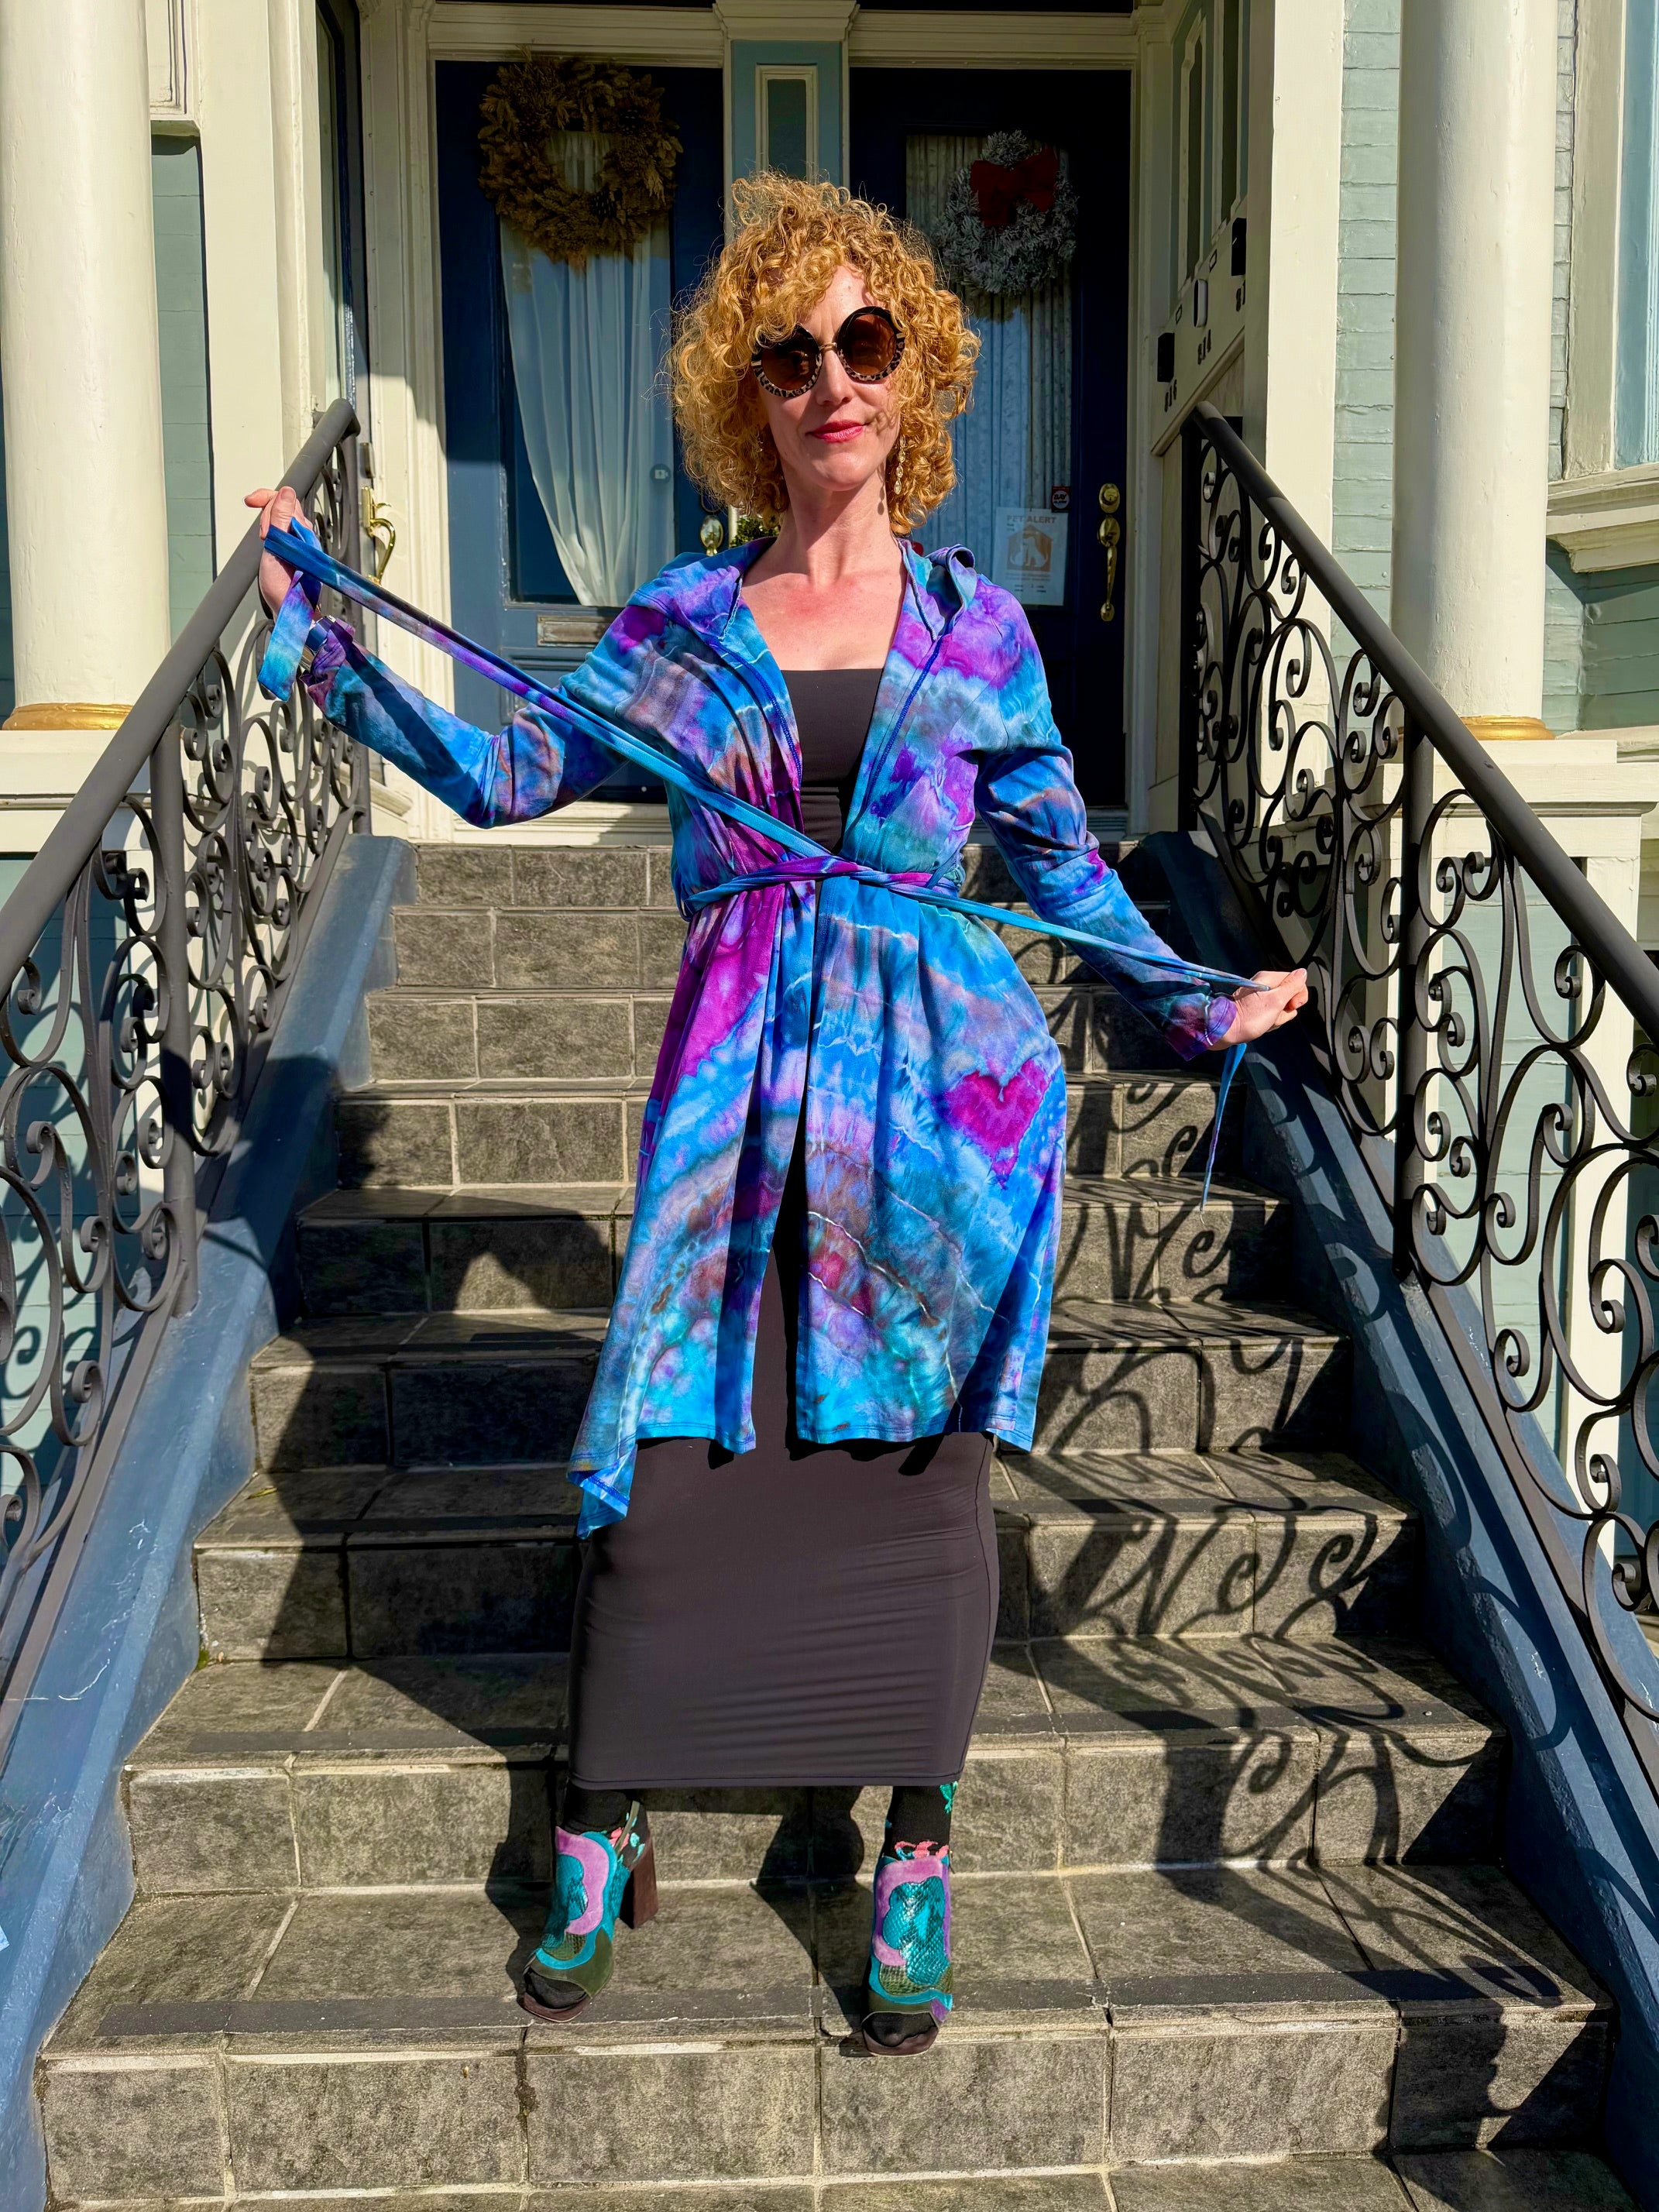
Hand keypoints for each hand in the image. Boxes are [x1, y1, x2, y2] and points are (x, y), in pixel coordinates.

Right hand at [245, 485, 304, 616]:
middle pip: (282, 505)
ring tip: (265, 541)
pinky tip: (267, 543)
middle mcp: (304, 533)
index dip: (266, 496)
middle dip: (266, 512)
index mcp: (303, 531)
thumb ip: (280, 519)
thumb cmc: (284, 587)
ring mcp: (299, 540)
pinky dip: (269, 530)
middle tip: (262, 535)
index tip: (250, 501)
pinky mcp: (293, 547)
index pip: (286, 498)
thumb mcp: (277, 549)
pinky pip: (280, 528)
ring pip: (280, 516)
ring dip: (266, 523)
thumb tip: (286, 493)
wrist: (289, 609)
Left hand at [1216, 967, 1307, 1045]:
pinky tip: (1260, 1025)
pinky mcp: (1256, 1010)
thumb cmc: (1249, 1017)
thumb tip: (1303, 972)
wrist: (1225, 1031)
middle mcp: (1264, 986)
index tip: (1291, 1005)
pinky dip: (1269, 1022)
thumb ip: (1292, 985)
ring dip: (1277, 1018)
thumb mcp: (1276, 1000)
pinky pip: (1272, 1016)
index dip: (1298, 995)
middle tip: (1272, 1014)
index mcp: (1269, 979)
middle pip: (1290, 997)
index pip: (1297, 981)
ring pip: (1282, 1009)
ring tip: (1264, 1021)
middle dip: (1285, 1010)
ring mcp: (1260, 999)